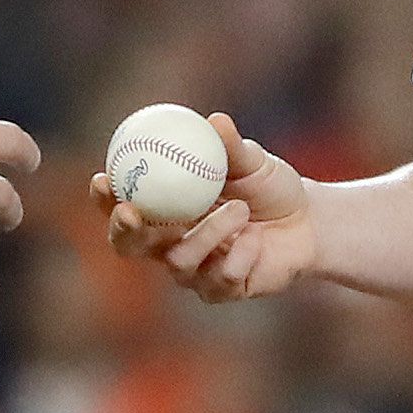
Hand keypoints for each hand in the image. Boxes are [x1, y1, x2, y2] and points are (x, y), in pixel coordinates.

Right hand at [92, 113, 314, 301]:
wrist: (309, 222)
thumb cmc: (270, 187)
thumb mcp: (253, 162)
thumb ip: (232, 147)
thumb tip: (215, 121)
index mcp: (165, 210)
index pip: (121, 206)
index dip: (104, 198)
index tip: (102, 179)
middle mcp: (170, 244)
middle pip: (128, 247)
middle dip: (123, 231)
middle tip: (131, 212)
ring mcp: (194, 272)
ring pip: (179, 261)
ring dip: (208, 232)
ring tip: (240, 209)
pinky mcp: (220, 292)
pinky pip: (219, 277)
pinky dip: (241, 253)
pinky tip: (258, 240)